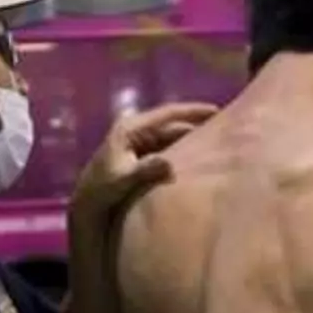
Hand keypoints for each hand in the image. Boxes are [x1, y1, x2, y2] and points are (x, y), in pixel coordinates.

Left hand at [71, 102, 218, 219]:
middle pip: (171, 123)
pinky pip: (167, 147)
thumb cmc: (103, 189)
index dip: (192, 111)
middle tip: (223, 126)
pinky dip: (182, 149)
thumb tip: (170, 164)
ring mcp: (139, 141)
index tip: (216, 110)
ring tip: (215, 140)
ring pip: (171, 135)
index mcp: (130, 128)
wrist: (88, 202)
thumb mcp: (124, 180)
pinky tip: (198, 155)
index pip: (166, 114)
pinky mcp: (142, 153)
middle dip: (195, 123)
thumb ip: (146, 170)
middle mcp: (135, 129)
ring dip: (190, 138)